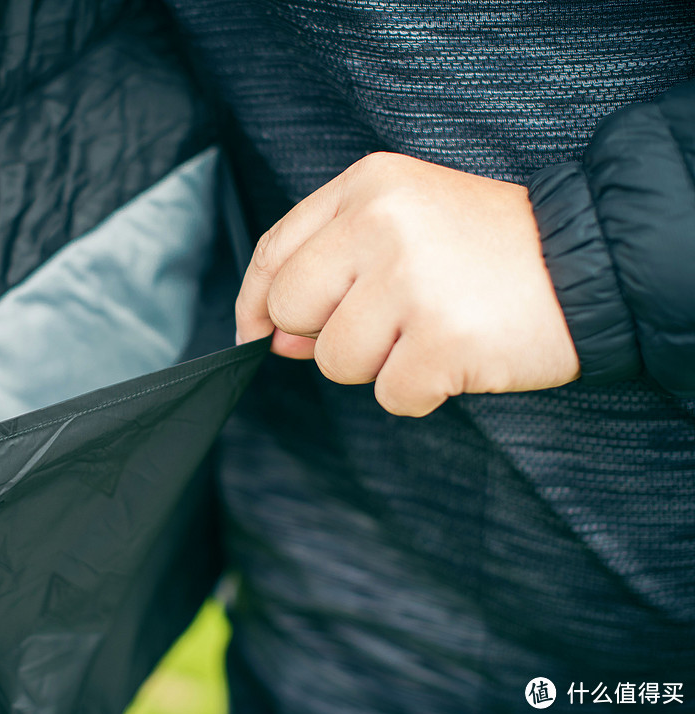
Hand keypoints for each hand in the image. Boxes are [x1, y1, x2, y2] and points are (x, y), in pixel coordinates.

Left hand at [235, 152, 579, 416]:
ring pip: (336, 361)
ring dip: (380, 363)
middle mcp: (381, 224)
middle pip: (291, 312)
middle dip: (327, 334)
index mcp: (367, 186)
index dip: (255, 302)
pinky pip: (390, 395)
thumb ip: (329, 264)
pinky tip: (456, 356)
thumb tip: (270, 335)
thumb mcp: (404, 219)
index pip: (273, 252)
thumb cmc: (486, 247)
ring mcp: (411, 281)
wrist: (590, 259)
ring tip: (431, 329)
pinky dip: (420, 390)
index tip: (255, 332)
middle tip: (390, 319)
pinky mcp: (443, 339)